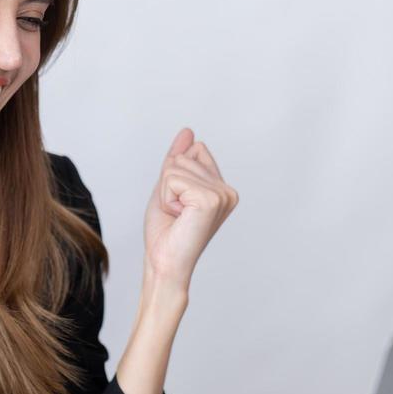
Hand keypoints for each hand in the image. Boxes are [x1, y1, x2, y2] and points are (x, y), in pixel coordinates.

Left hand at [143, 127, 238, 287]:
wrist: (164, 262)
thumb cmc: (166, 232)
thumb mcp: (168, 187)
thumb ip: (178, 159)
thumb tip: (188, 131)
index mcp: (223, 188)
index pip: (195, 149)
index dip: (174, 173)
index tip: (179, 203)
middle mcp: (228, 190)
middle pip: (184, 156)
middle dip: (168, 183)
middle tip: (176, 212)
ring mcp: (222, 195)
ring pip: (175, 166)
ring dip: (166, 192)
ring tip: (177, 216)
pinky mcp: (211, 200)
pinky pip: (172, 178)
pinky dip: (166, 197)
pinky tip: (178, 217)